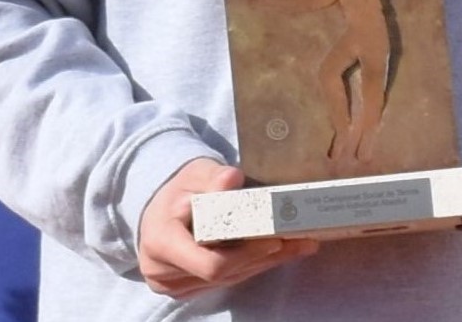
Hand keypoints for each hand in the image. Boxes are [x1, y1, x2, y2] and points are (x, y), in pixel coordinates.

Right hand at [138, 158, 319, 298]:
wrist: (160, 208)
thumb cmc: (179, 188)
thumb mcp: (195, 174)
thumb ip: (212, 177)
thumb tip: (231, 178)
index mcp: (161, 242)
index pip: (210, 263)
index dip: (246, 254)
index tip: (274, 239)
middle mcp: (163, 271)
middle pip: (225, 274)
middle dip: (264, 257)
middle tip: (301, 241)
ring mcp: (173, 284)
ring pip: (229, 279)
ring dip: (265, 262)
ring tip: (299, 245)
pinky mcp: (186, 287)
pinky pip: (225, 280)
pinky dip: (252, 265)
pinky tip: (279, 252)